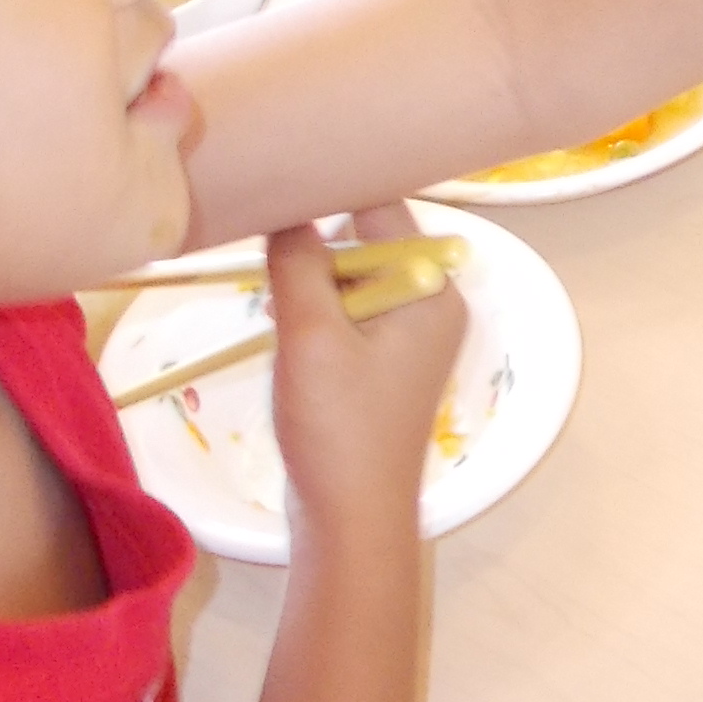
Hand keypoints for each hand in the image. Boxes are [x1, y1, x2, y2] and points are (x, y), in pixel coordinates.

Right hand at [260, 206, 464, 529]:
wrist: (351, 517)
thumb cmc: (338, 424)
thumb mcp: (311, 333)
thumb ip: (300, 261)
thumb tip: (288, 211)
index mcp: (433, 289)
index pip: (384, 210)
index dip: (332, 192)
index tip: (281, 185)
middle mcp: (433, 305)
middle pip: (367, 242)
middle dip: (317, 248)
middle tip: (270, 262)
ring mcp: (411, 338)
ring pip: (352, 279)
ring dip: (311, 284)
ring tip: (277, 307)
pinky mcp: (385, 365)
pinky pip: (350, 314)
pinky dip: (317, 315)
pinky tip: (287, 334)